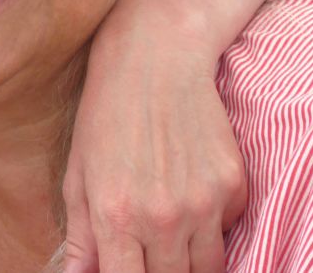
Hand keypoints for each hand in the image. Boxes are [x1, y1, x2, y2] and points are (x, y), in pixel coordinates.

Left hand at [61, 46, 246, 272]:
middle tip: (149, 253)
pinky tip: (191, 194)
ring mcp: (204, 203)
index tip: (130, 272)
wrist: (156, 60)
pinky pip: (227, 229)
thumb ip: (81, 237)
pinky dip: (212, 225)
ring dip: (189, 261)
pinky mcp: (233, 185)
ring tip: (170, 234)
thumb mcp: (79, 175)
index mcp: (116, 217)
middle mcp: (163, 217)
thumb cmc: (107, 116)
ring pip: (208, 268)